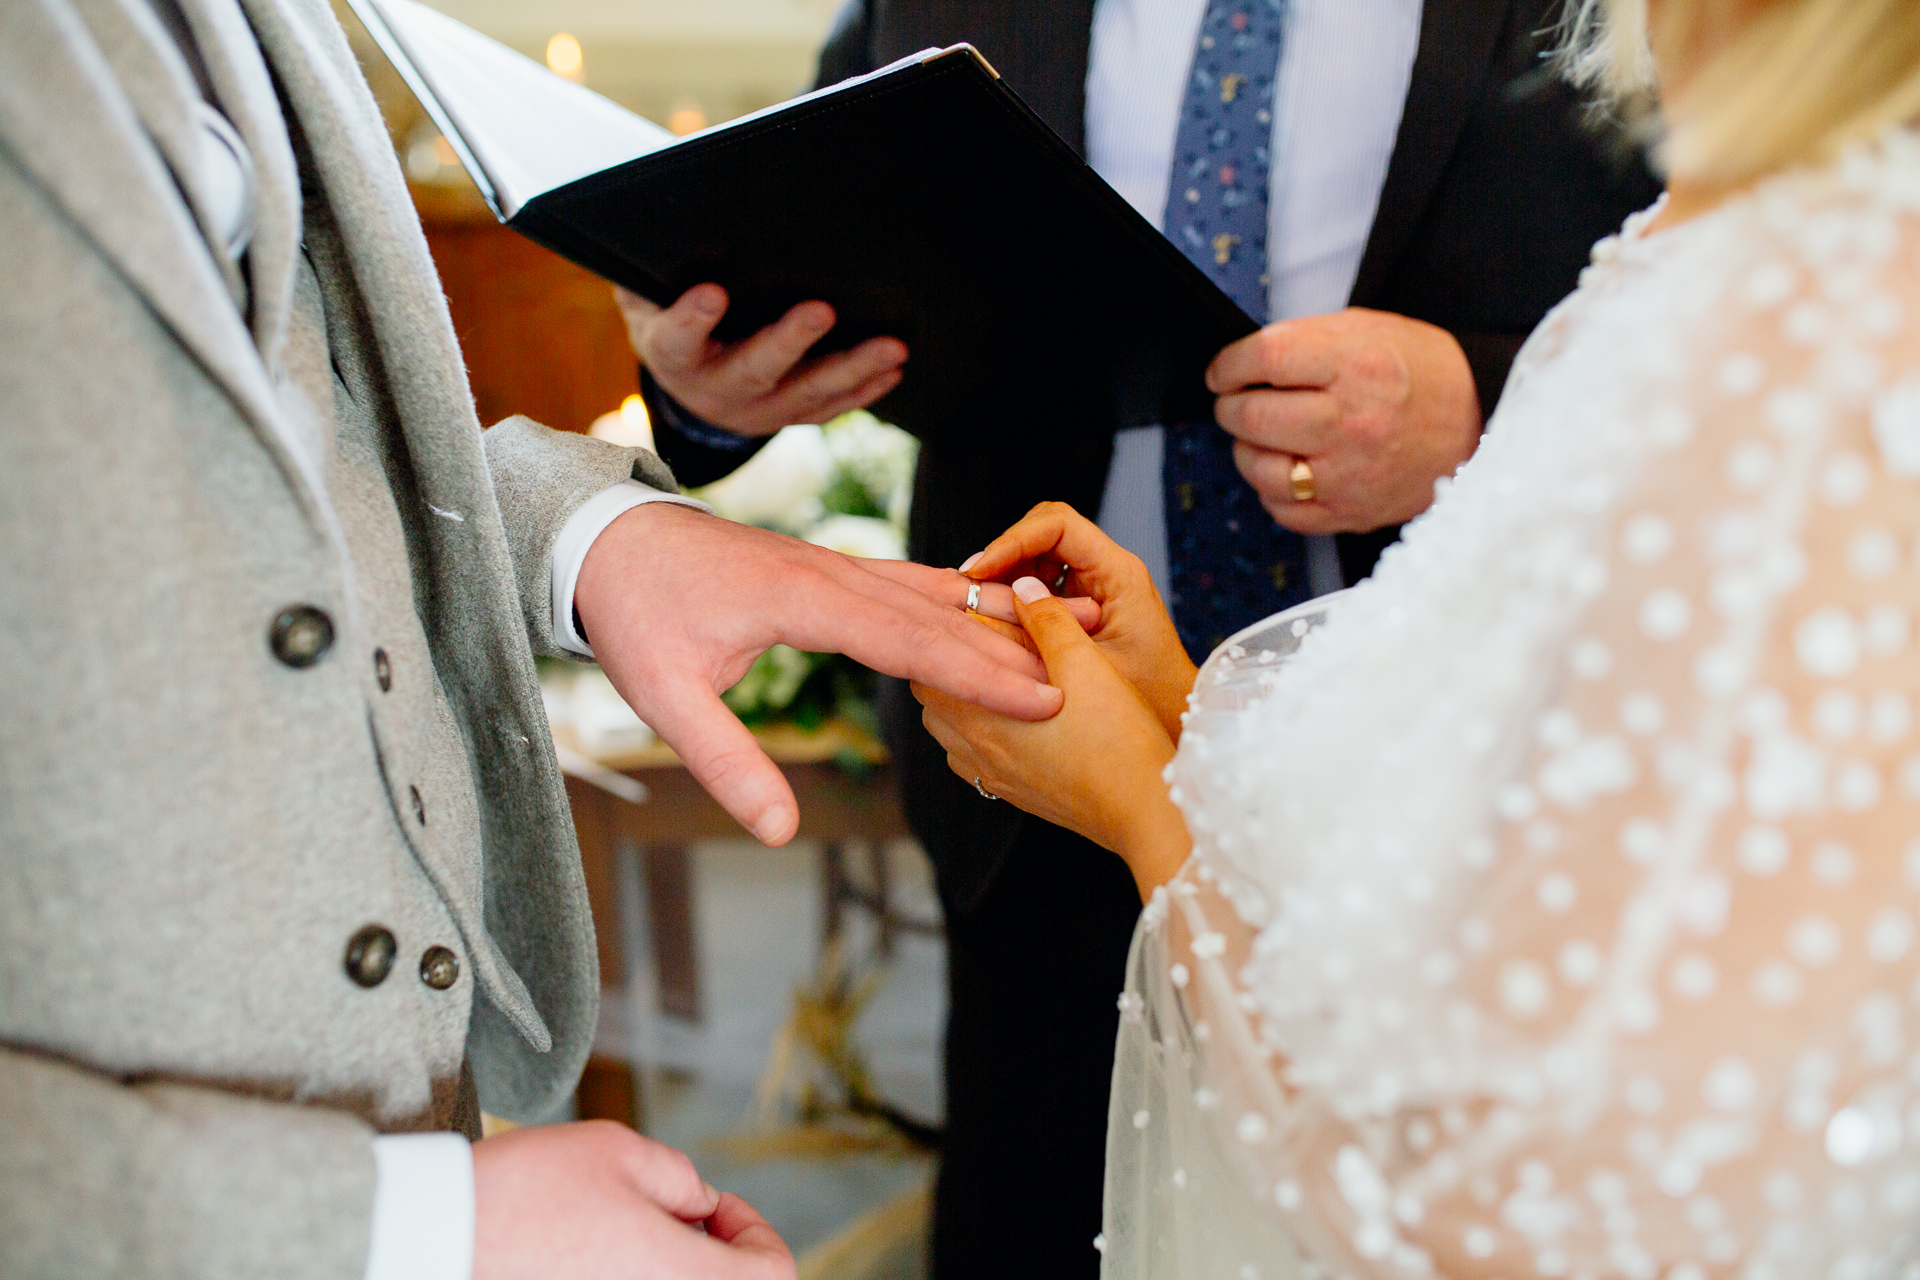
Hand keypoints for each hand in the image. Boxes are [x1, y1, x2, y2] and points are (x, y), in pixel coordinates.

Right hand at [473, 1121, 793, 1279]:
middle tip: (675, 1216)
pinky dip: (633, 1277)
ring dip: (672, 1266)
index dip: (756, 1231)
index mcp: (685, 1279)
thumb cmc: (525, 1194)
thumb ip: (678, 1178)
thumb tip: (699, 1204)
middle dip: (714, 1253)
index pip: (773, 1274)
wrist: (437, 1239)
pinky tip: (597, 1254)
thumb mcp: (619, 1152)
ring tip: (626, 1232)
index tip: (714, 1205)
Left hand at [574, 503, 1098, 844]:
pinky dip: (962, 596)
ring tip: (1072, 621)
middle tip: (1091, 664)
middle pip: (944, 611)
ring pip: (936, 588)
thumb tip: (780, 832)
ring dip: (1002, 610)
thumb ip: (725, 763)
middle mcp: (833, 571)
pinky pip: (911, 581)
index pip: (913, 640)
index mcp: (804, 597)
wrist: (605, 539)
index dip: (984, 673)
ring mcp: (835, 562)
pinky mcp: (828, 566)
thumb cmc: (634, 614)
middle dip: (1019, 642)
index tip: (1045, 697)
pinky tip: (994, 607)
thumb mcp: (664, 696)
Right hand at [616, 284, 907, 436]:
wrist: (684, 374)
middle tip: (822, 310)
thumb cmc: (669, 310)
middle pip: (752, 370)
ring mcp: (755, 409)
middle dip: (789, 341)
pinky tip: (892, 368)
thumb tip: (677, 215)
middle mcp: (712, 389)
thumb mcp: (647, 289)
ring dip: (851, 369)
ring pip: (805, 394)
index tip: (711, 294)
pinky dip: (864, 389)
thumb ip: (655, 264)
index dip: (691, 319)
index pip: (675, 338)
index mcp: (671, 353)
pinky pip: (829, 407)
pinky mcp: (787, 415)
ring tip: (892, 348)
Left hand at [914, 578, 1191, 897]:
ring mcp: (995, 779)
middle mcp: (976, 753)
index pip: (931, 668)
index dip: (950, 636)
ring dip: (968, 702)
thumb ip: (1047, 619)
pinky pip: (977, 760)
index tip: (973, 615)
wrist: (1146, 809)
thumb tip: (1019, 586)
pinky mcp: (1017, 795)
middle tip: (984, 640)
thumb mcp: (1084, 662)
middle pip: (934, 700)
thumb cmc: (1117, 739)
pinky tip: (1019, 718)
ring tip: (1001, 677)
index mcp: (981, 717)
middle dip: (953, 667)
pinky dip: (985, 734)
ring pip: (953, 732)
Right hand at [955, 502, 1193, 742]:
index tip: (981, 569)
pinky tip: (1000, 619)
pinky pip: (1045, 581)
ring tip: (981, 604)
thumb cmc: (1150, 696)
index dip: (1013, 540)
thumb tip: (989, 607)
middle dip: (1006, 552)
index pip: (1057, 525)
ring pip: (1040, 553)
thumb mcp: (1089, 666)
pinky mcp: (1085, 602)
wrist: (1178, 717)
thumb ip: (1042, 632)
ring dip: (1008, 573)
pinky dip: (1018, 594)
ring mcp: (1097, 584)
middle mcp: (1108, 569)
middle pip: (1045, 530)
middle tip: (973, 585)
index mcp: (1118, 573)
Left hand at [1208, 307, 1480, 534]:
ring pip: (1260, 469)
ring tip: (1259, 435)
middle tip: (1235, 401)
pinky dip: (1273, 490)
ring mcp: (1350, 474)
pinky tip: (1286, 468)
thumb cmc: (1421, 373)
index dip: (1230, 365)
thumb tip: (1244, 363)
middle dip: (1231, 407)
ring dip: (1246, 450)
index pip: (1266, 359)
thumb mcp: (1370, 331)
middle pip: (1255, 417)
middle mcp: (1352, 422)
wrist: (1479, 425)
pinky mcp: (1351, 512)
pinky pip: (1284, 510)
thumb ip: (1306, 342)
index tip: (1222, 371)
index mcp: (1358, 366)